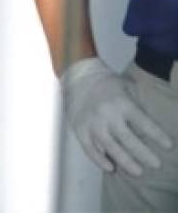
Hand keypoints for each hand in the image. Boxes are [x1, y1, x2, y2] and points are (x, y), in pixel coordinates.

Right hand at [63, 57, 172, 175]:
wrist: (79, 75)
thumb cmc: (108, 83)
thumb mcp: (127, 87)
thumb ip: (137, 106)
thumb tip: (150, 127)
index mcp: (122, 103)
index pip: (143, 123)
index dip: (157, 136)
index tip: (168, 146)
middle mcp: (107, 114)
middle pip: (128, 139)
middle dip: (144, 154)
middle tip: (156, 165)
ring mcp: (92, 123)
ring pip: (110, 147)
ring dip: (125, 161)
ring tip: (138, 172)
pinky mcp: (79, 129)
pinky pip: (89, 148)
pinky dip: (99, 160)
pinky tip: (110, 168)